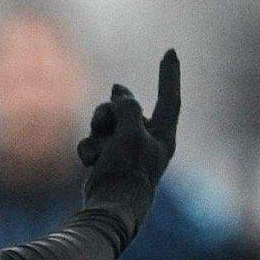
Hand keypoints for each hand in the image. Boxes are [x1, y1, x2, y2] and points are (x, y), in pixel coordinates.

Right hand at [77, 49, 180, 235]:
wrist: (109, 209)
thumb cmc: (126, 171)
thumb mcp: (130, 132)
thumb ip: (127, 106)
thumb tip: (121, 91)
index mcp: (163, 135)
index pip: (169, 97)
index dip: (170, 74)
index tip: (170, 51)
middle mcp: (146, 140)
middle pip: (125, 108)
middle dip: (109, 111)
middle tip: (103, 124)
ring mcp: (125, 150)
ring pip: (105, 123)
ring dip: (96, 130)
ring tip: (96, 150)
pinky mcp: (107, 160)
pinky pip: (93, 142)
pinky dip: (88, 149)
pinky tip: (89, 162)